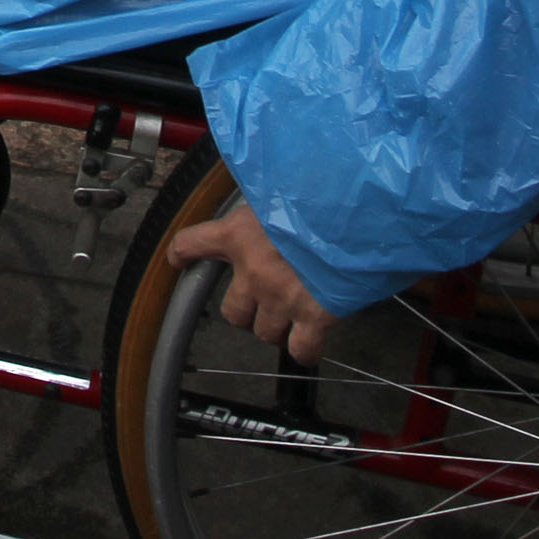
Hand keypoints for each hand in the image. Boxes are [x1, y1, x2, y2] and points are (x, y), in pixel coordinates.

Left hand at [168, 200, 336, 363]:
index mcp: (240, 232)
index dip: (183, 254)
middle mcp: (254, 269)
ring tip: (294, 312)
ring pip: (264, 332)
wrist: (359, 209)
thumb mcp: (279, 188)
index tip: (179, 259)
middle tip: (266, 297)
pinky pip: (300, 349)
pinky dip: (305, 350)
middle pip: (232, 311)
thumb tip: (264, 203)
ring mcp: (281, 297)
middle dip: (248, 309)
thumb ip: (265, 204)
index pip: (192, 244)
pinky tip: (310, 342)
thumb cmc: (321, 192)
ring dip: (277, 327)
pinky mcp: (314, 315)